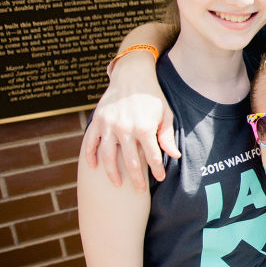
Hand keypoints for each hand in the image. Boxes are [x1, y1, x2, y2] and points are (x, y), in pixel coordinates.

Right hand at [83, 54, 178, 190]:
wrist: (132, 75)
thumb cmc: (152, 97)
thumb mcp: (165, 114)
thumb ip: (167, 136)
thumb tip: (175, 156)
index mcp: (144, 128)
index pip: (152, 157)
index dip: (157, 170)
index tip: (160, 178)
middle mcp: (124, 128)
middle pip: (130, 162)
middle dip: (137, 179)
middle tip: (140, 191)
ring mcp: (108, 125)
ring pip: (107, 156)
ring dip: (112, 173)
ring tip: (118, 184)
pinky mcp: (97, 121)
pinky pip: (90, 142)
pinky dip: (90, 156)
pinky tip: (94, 168)